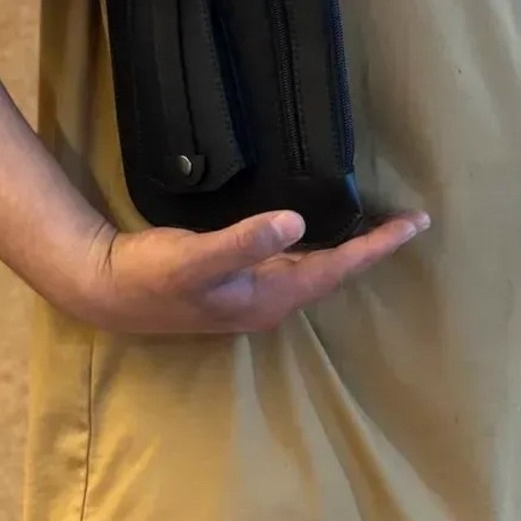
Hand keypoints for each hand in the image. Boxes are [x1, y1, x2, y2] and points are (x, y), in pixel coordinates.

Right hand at [71, 207, 431, 334]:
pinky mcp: (237, 278)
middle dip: (373, 248)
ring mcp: (253, 292)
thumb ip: (245, 241)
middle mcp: (270, 299)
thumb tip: (297, 223)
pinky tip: (319, 229)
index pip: (339, 269)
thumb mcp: (197, 257)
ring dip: (349, 247)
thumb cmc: (151, 275)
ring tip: (380, 224)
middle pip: (335, 272)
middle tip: (409, 221)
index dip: (377, 246)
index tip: (415, 224)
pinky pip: (294, 260)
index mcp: (271, 297)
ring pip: (316, 267)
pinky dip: (318, 243)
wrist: (105, 288)